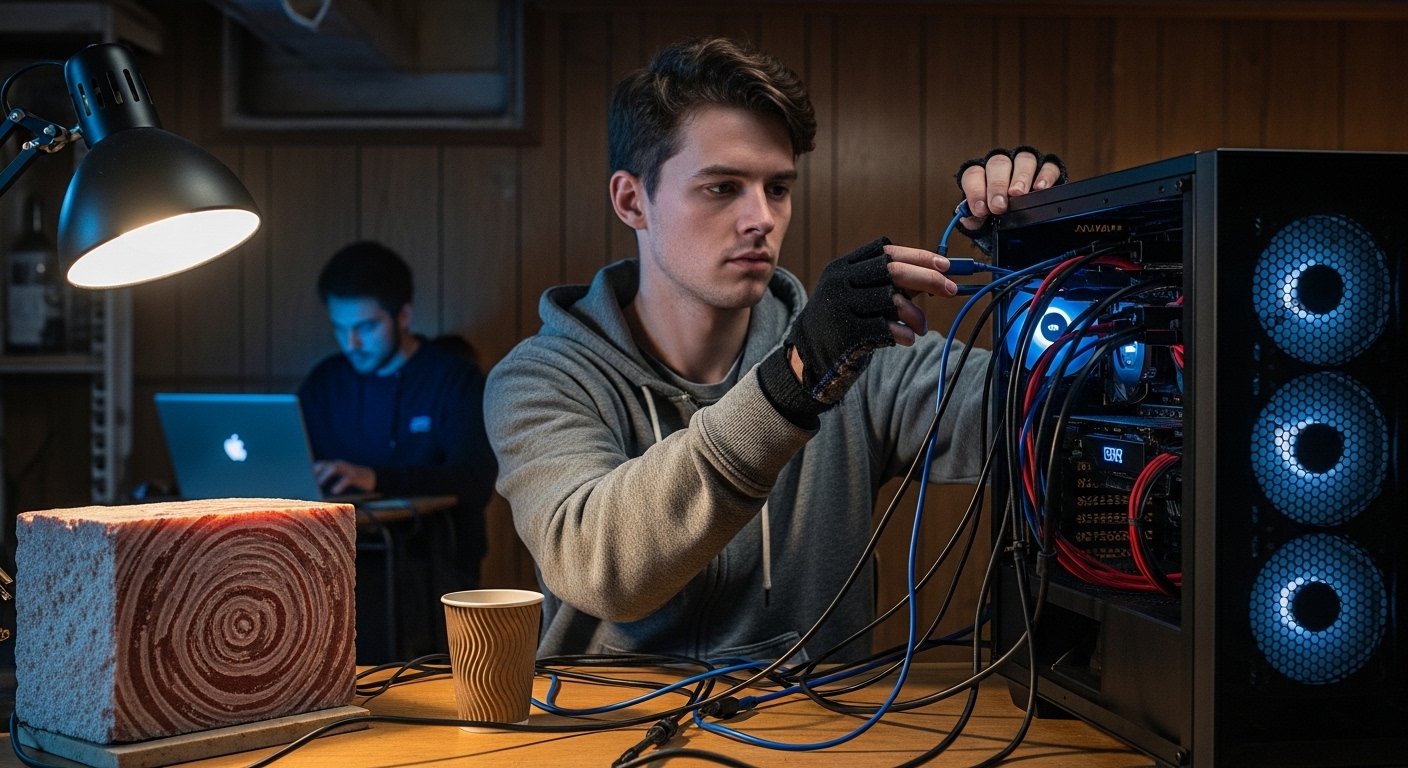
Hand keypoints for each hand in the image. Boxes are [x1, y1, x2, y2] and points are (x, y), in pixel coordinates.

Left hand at [313, 460, 375, 493]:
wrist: (371, 477)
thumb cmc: (354, 478)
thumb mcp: (342, 475)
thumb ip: (332, 477)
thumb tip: (318, 487)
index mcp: (337, 465)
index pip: (322, 463)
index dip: (314, 469)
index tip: (307, 477)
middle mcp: (342, 465)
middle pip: (327, 464)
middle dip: (318, 470)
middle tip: (312, 479)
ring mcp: (348, 470)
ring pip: (335, 468)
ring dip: (326, 475)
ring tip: (320, 482)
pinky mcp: (355, 477)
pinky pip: (346, 479)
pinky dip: (339, 485)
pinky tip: (334, 490)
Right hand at [763, 236, 959, 421]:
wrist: (809, 354)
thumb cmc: (844, 320)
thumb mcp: (858, 294)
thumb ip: (890, 283)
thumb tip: (938, 273)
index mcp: (843, 266)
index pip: (886, 252)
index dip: (919, 256)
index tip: (945, 265)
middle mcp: (839, 282)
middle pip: (893, 271)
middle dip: (928, 279)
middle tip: (952, 290)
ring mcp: (841, 306)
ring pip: (892, 300)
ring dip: (916, 315)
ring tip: (921, 327)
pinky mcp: (846, 332)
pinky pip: (886, 328)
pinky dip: (904, 334)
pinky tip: (908, 338)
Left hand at [958, 147, 1063, 230]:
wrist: (1020, 220)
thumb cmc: (996, 215)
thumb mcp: (982, 219)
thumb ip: (973, 218)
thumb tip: (968, 216)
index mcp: (982, 174)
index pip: (974, 174)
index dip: (976, 191)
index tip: (980, 209)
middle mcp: (1002, 164)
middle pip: (998, 164)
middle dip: (997, 185)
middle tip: (999, 205)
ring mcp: (1025, 164)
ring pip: (1023, 160)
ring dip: (1021, 177)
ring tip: (1019, 194)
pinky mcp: (1047, 167)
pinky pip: (1048, 166)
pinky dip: (1045, 176)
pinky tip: (1040, 188)